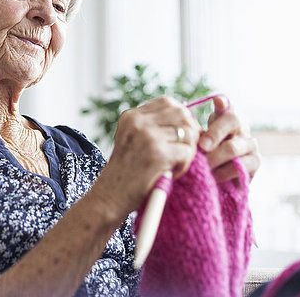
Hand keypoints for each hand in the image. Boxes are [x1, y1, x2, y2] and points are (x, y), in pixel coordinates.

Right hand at [93, 96, 200, 218]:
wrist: (109, 198)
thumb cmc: (126, 173)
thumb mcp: (132, 140)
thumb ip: (152, 126)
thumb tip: (189, 120)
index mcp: (130, 116)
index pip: (168, 102)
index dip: (180, 117)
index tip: (178, 136)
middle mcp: (137, 122)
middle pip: (182, 113)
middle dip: (190, 132)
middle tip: (184, 151)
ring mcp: (147, 136)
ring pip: (188, 133)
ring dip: (188, 150)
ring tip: (175, 165)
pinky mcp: (158, 153)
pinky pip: (187, 152)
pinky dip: (185, 165)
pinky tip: (171, 173)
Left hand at [199, 95, 260, 182]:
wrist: (218, 178)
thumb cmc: (204, 155)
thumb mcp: (197, 141)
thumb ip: (195, 131)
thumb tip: (187, 123)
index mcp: (225, 118)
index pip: (227, 105)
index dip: (223, 102)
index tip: (217, 102)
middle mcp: (240, 127)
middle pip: (232, 121)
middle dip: (213, 135)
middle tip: (200, 147)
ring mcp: (250, 143)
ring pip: (233, 147)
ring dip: (215, 158)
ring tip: (202, 166)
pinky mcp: (255, 162)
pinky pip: (239, 166)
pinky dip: (223, 172)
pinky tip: (213, 176)